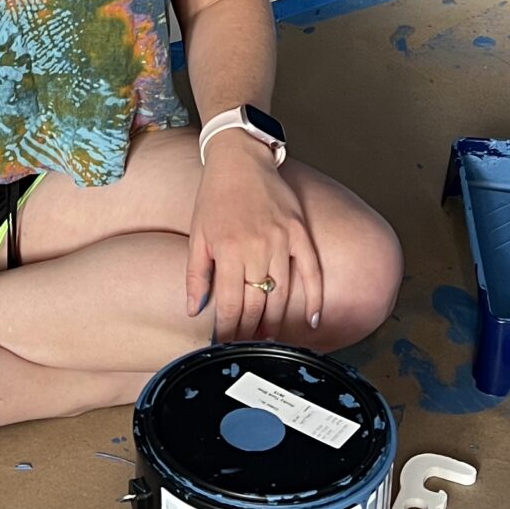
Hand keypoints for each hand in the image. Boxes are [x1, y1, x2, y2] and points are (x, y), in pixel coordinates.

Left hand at [185, 135, 325, 344]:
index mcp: (228, 250)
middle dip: (249, 332)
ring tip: (268, 340)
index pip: (230, 305)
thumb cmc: (215, 196)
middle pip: (256, 304)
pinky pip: (312, 272)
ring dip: (275, 322)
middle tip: (245, 350)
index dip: (227, 331)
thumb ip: (196, 276)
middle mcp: (257, 248)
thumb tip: (195, 311)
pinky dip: (314, 299)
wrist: (241, 158)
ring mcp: (283, 241)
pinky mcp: (300, 233)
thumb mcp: (197, 235)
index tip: (224, 346)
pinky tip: (312, 321)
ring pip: (282, 294)